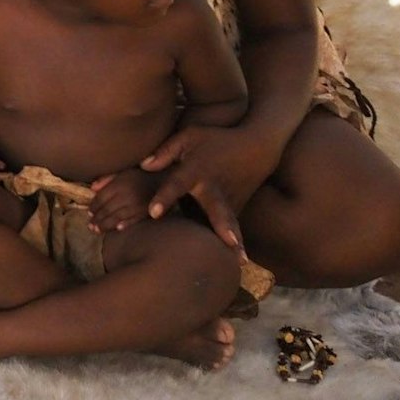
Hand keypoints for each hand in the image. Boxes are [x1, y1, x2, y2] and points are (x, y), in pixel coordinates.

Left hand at [88, 167, 161, 232]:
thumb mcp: (123, 171)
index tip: (89, 212)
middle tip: (90, 226)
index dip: (94, 206)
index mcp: (120, 184)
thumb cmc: (142, 173)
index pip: (102, 198)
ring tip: (97, 230)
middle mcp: (128, 195)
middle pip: (107, 209)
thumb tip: (92, 189)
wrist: (166, 178)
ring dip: (106, 225)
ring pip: (117, 218)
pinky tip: (117, 229)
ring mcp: (137, 206)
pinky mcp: (147, 213)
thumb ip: (107, 178)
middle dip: (97, 219)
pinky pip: (133, 221)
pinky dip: (124, 225)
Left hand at [140, 124, 274, 250]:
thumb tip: (143, 166)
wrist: (256, 148)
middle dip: (222, 226)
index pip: (177, 185)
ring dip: (233, 242)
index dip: (164, 197)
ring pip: (227, 223)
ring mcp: (229, 200)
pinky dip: (232, 241)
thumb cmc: (216, 140)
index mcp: (196, 171)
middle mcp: (214, 189)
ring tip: (239, 262)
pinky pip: (227, 225)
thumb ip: (165, 151)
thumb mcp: (189, 136)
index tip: (153, 212)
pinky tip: (237, 261)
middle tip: (229, 243)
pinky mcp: (236, 208)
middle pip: (217, 209)